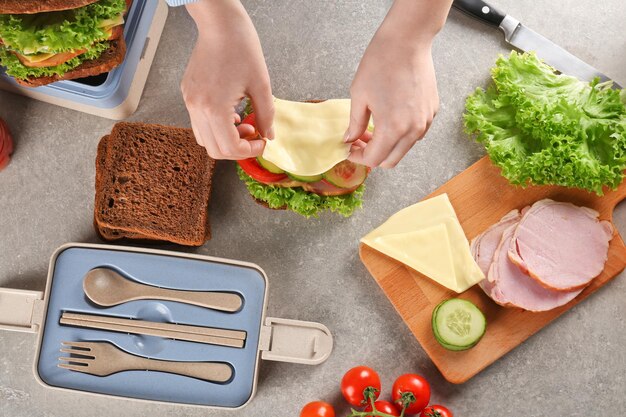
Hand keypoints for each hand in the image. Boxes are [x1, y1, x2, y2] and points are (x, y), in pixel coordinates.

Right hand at [181, 0, 273, 159]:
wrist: (220, 24)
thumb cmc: (241, 48)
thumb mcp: (261, 85)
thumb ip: (266, 115)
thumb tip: (269, 135)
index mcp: (214, 108)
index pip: (229, 147)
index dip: (249, 151)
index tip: (262, 142)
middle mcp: (197, 108)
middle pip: (214, 149)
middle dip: (237, 148)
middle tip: (254, 134)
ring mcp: (189, 102)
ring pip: (204, 138)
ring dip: (225, 139)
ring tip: (243, 122)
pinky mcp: (188, 94)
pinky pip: (199, 122)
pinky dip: (216, 126)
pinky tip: (232, 113)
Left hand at [345, 0, 451, 167]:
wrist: (407, 41)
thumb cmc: (380, 64)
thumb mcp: (359, 96)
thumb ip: (355, 123)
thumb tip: (350, 139)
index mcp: (393, 129)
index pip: (374, 159)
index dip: (359, 157)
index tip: (350, 149)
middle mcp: (413, 130)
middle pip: (391, 160)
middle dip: (373, 155)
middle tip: (360, 141)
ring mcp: (425, 121)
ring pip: (404, 148)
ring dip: (387, 145)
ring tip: (373, 128)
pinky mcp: (432, 111)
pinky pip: (415, 132)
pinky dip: (401, 133)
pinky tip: (389, 117)